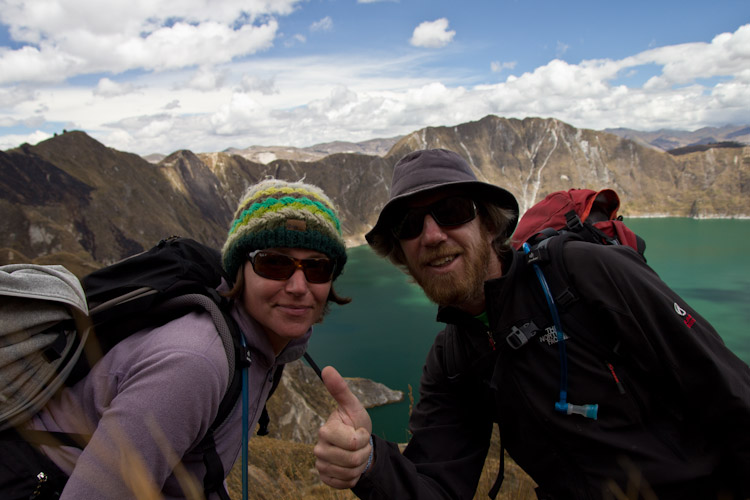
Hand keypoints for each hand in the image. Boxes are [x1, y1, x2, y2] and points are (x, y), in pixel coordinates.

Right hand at [314, 366, 372, 488]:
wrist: (356, 445)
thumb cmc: (355, 423)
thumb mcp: (353, 406)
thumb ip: (340, 389)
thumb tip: (327, 368)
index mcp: (325, 431)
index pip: (354, 442)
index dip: (363, 437)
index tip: (360, 432)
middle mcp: (319, 449)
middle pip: (353, 459)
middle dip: (363, 452)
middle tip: (360, 445)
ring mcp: (321, 465)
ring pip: (350, 473)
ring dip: (360, 465)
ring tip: (356, 454)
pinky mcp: (325, 478)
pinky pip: (345, 483)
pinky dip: (354, 477)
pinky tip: (351, 466)